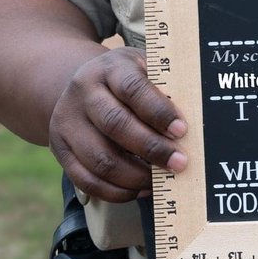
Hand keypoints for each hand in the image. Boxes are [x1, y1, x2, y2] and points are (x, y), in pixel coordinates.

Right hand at [48, 47, 187, 200]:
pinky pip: (86, 180)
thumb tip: (197, 114)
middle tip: (179, 163)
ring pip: (100, 158)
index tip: (182, 131)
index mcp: (109, 68)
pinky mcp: (60, 150)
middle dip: (151, 148)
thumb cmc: (125, 80)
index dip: (158, 111)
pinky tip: (139, 189)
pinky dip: (116, 191)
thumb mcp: (143, 67)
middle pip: (115, 124)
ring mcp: (67, 122)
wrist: (78, 85)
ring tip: (161, 180)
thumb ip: (165, 85)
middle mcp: (83, 93)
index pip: (133, 89)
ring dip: (135, 175)